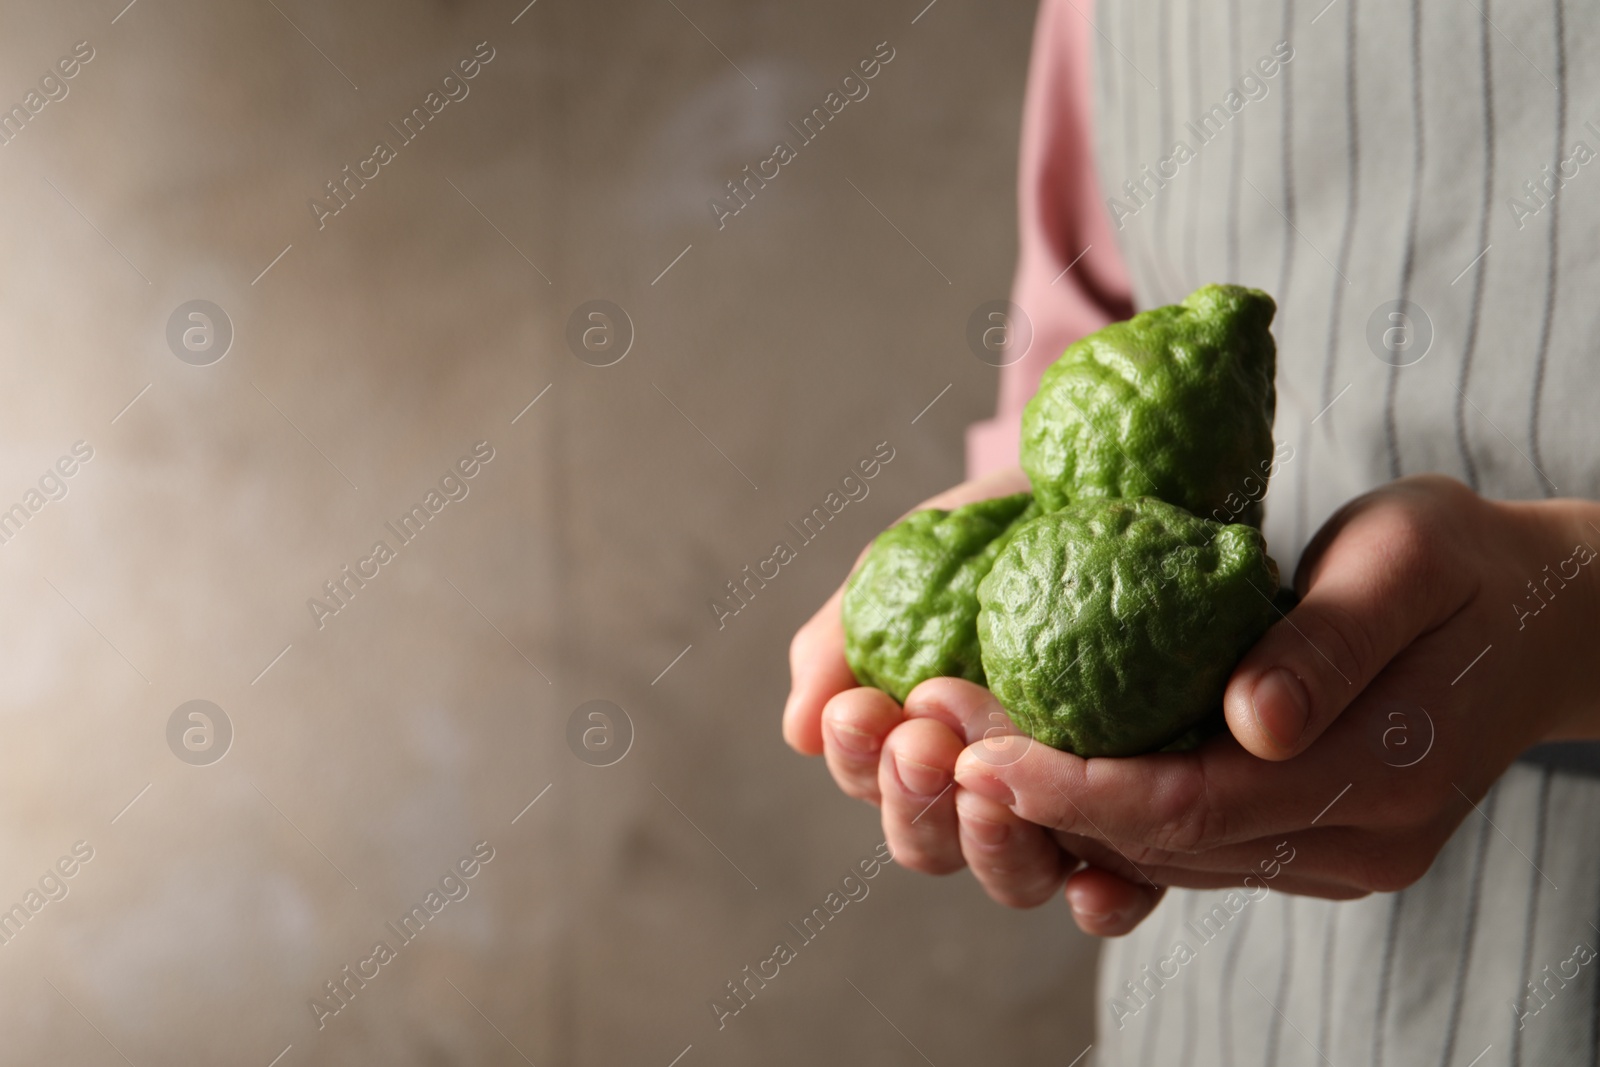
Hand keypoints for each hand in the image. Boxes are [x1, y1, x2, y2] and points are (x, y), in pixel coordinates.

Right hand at [782, 465, 1164, 932]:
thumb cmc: (1007, 528)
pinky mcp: (1148, 823)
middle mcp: (989, 792)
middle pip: (932, 844)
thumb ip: (847, 637)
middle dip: (913, 801)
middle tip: (920, 745)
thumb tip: (800, 730)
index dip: (860, 762)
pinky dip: (1101, 901)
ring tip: (988, 785)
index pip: (874, 783)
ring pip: (1014, 878)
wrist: (1125, 486)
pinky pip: (1125, 891)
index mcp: (923, 742)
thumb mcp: (915, 559)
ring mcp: (1065, 815)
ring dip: (990, 845)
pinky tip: (1091, 882)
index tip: (861, 710)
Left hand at [947, 475, 1599, 929]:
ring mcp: (1335, 854)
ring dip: (1056, 805)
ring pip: (1165, 853)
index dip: (1070, 784)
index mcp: (1380, 779)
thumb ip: (1331, 641)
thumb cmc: (1470, 565)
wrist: (1549, 618)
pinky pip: (1190, 840)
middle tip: (926, 725)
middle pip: (1161, 841)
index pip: (1191, 806)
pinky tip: (1040, 752)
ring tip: (956, 735)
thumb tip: (1248, 722)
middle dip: (1034, 792)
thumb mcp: (1409, 559)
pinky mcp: (1314, 841)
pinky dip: (1108, 803)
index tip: (969, 742)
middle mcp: (1353, 843)